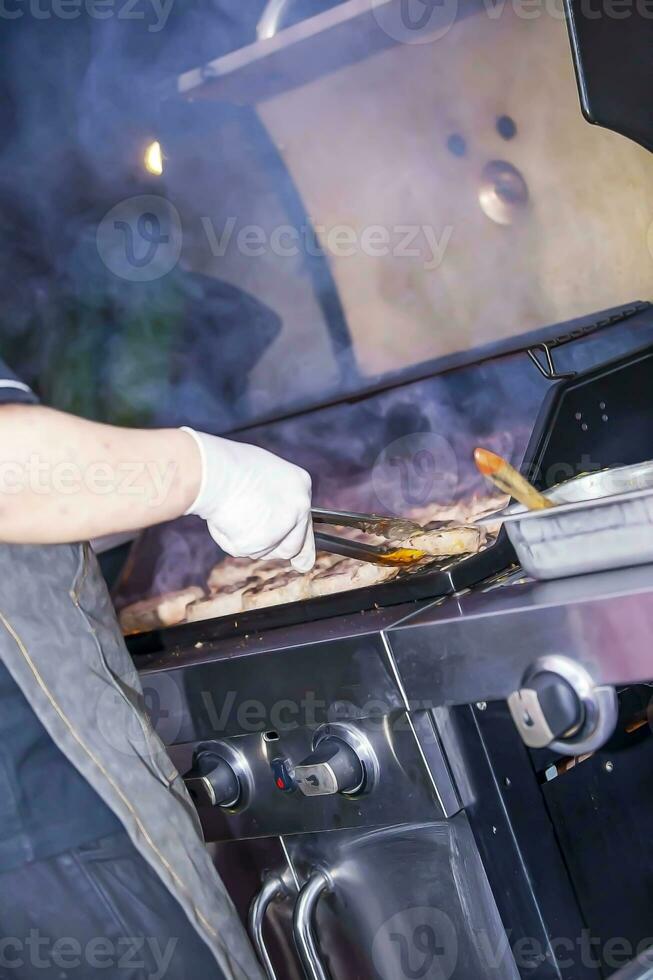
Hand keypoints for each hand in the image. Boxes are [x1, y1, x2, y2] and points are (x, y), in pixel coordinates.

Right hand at [181, 428, 314, 572]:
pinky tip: (225, 520)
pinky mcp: (260, 545)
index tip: (302, 562)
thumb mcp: (261, 474)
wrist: (214, 474)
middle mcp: (298, 509)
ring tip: (233, 513)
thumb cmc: (230, 466)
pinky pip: (242, 549)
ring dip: (249, 540)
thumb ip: (272, 497)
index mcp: (300, 485)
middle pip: (291, 547)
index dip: (300, 542)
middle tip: (256, 541)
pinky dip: (230, 539)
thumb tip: (266, 515)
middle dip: (274, 548)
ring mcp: (281, 529)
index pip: (306, 521)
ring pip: (263, 550)